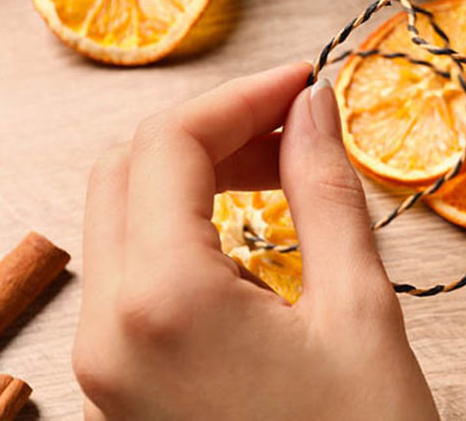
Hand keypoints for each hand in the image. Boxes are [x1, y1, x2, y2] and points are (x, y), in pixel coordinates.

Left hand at [72, 63, 437, 419]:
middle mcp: (110, 332)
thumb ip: (325, 193)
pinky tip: (250, 228)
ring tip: (279, 169)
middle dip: (214, 128)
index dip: (242, 97)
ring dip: (196, 173)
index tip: (304, 83)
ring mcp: (107, 363)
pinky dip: (185, 224)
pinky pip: (132, 268)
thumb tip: (312, 110)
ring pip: (123, 216)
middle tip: (294, 124)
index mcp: (163, 305)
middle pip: (130, 170)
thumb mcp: (358, 310)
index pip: (169, 146)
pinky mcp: (124, 382)